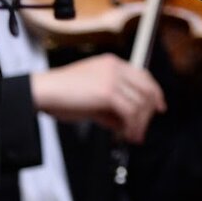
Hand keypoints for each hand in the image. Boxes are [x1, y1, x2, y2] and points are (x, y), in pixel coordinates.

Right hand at [31, 54, 165, 143]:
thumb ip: (110, 107)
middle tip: (143, 129)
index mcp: (112, 63)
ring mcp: (113, 79)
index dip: (154, 92)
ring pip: (141, 102)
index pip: (143, 75)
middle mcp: (116, 68)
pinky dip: (131, 126)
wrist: (42, 91)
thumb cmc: (60, 95)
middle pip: (147, 89)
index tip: (159, 107)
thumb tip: (124, 123)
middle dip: (149, 111)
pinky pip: (130, 112)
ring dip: (139, 123)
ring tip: (133, 137)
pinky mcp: (108, 93)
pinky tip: (126, 135)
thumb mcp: (90, 97)